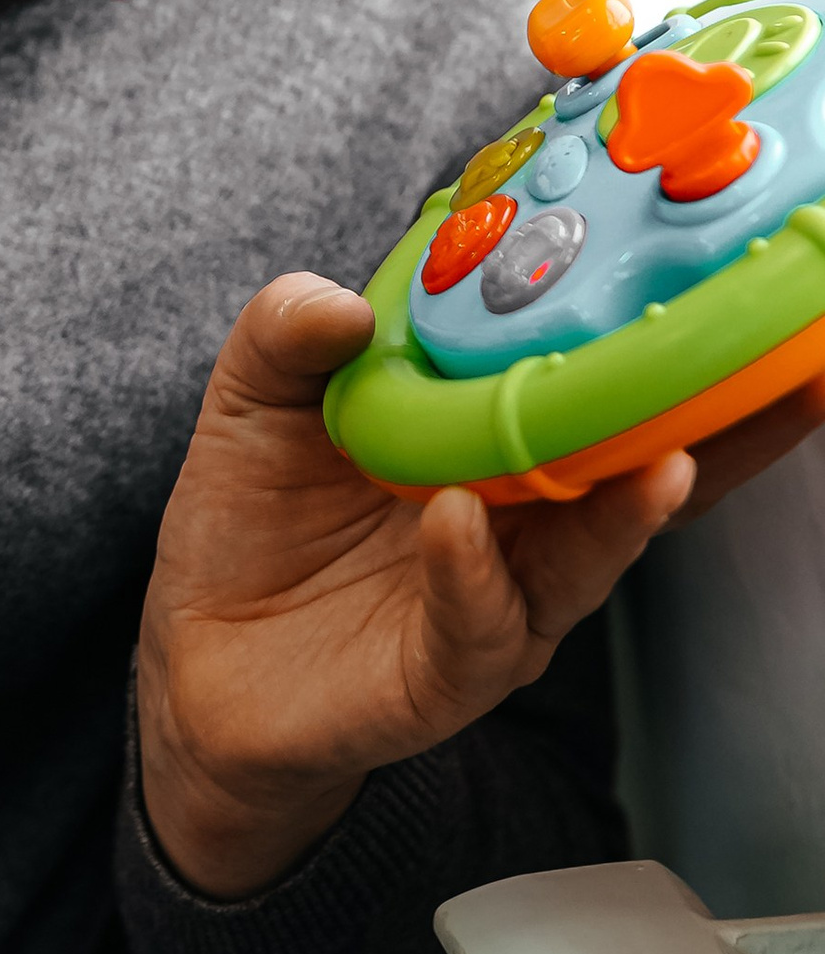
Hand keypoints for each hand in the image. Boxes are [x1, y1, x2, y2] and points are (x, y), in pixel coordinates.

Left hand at [131, 274, 824, 899]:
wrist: (198, 661)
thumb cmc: (255, 521)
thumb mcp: (257, 403)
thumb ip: (287, 333)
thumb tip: (345, 302)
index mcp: (499, 442)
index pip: (597, 387)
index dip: (660, 341)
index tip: (715, 282)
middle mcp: (528, 524)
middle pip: (640, 470)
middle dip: (709, 426)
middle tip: (756, 369)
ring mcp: (502, 601)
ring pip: (589, 552)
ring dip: (623, 507)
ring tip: (657, 458)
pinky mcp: (451, 671)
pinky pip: (480, 620)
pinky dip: (472, 569)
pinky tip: (456, 520)